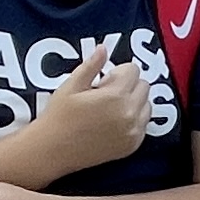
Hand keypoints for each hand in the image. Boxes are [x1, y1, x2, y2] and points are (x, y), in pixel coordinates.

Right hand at [29, 47, 154, 177]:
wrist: (52, 151)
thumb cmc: (58, 117)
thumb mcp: (71, 86)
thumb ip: (91, 65)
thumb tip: (103, 48)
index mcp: (115, 96)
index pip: (133, 70)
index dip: (117, 71)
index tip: (103, 80)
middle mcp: (129, 114)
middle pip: (144, 86)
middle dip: (128, 85)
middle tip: (105, 94)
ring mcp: (133, 131)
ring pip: (147, 105)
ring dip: (134, 102)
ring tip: (109, 109)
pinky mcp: (132, 145)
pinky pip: (144, 124)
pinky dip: (134, 120)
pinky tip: (113, 122)